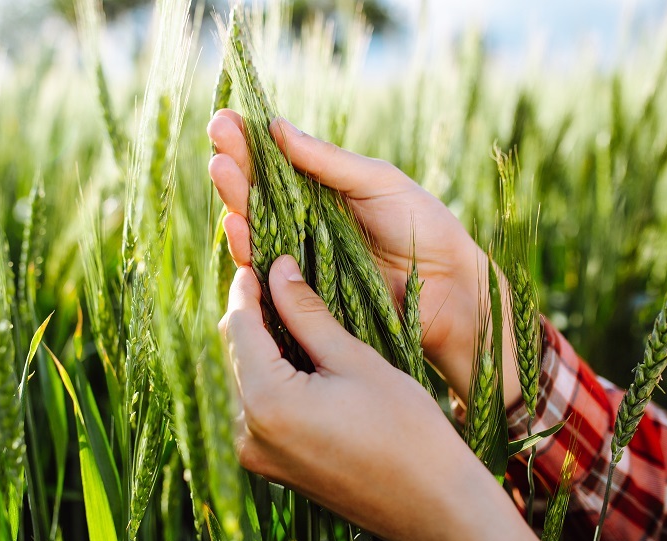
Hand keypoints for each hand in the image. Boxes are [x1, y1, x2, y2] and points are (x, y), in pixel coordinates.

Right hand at [208, 110, 520, 406]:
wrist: (450, 288)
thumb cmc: (423, 226)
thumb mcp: (379, 182)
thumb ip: (328, 161)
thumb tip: (277, 126)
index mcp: (321, 189)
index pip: (275, 162)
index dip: (247, 141)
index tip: (224, 120)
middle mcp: (303, 221)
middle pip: (257, 192)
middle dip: (234, 164)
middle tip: (217, 139)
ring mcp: (299, 258)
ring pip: (254, 229)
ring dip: (235, 201)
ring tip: (222, 172)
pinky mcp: (300, 294)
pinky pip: (266, 272)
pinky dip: (248, 249)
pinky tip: (235, 225)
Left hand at [222, 256, 548, 540]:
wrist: (435, 507)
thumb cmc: (408, 430)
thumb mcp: (356, 360)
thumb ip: (307, 313)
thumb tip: (278, 268)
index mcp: (267, 401)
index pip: (239, 326)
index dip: (247, 287)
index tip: (261, 259)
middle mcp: (248, 432)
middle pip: (236, 352)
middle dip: (253, 313)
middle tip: (279, 278)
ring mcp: (256, 454)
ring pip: (243, 378)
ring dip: (261, 344)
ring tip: (294, 314)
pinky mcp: (270, 466)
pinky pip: (256, 407)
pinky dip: (270, 376)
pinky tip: (299, 357)